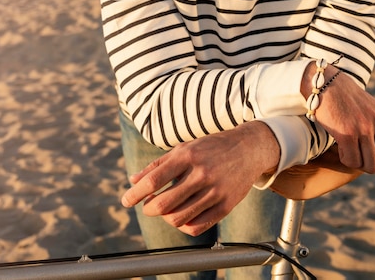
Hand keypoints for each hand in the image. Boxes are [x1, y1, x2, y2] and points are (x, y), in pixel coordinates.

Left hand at [121, 121, 279, 235]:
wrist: (248, 148)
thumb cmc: (211, 147)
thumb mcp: (184, 148)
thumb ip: (158, 165)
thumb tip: (133, 181)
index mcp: (188, 155)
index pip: (154, 180)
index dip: (135, 194)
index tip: (126, 200)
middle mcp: (201, 173)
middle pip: (163, 204)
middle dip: (149, 208)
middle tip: (148, 205)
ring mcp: (215, 190)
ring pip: (178, 218)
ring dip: (165, 218)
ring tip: (166, 209)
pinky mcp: (226, 205)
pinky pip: (197, 226)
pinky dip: (183, 226)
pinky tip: (181, 217)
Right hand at [302, 64, 374, 186]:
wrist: (326, 81)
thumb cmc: (345, 99)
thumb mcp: (369, 110)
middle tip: (362, 157)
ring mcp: (364, 128)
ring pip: (370, 166)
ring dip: (358, 163)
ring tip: (348, 149)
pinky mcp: (347, 133)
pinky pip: (352, 161)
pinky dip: (345, 159)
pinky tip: (339, 147)